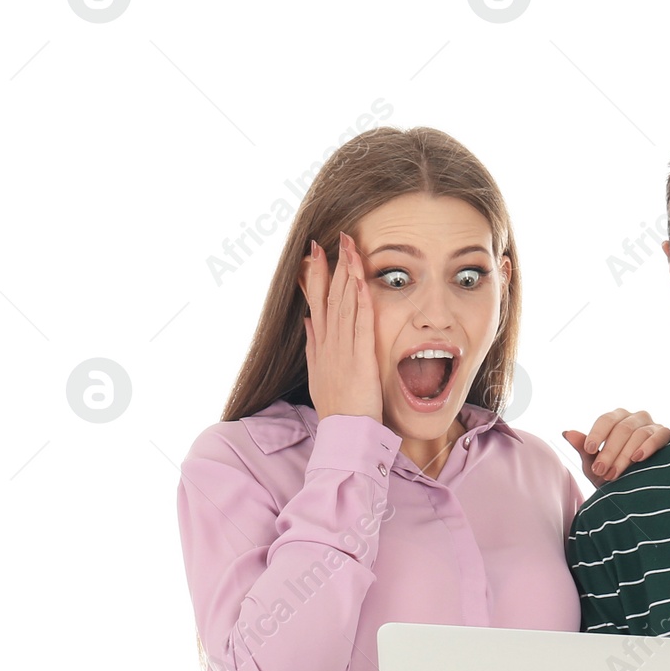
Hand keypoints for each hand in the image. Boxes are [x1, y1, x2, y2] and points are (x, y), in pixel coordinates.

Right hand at [299, 231, 382, 422]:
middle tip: (335, 238)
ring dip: (348, 273)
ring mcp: (342, 347)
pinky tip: (362, 279)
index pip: (318, 303)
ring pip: (344, 303)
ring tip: (349, 247)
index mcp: (321, 346)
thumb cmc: (337, 408)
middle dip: (333, 265)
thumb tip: (308, 324)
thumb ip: (314, 347)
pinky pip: (361, 322)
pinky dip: (361, 299)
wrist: (343, 432)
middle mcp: (328, 342)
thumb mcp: (319, 374)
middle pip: (330, 296)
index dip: (318, 276)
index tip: (317, 254)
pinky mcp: (360, 356)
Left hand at [562, 409, 669, 486]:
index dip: (597, 433)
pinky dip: (648, 446)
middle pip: (622, 428)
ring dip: (625, 455)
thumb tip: (567, 433)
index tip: (588, 449)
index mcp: (617, 419)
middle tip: (601, 471)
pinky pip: (660, 436)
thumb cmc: (613, 474)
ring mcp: (653, 425)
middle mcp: (635, 418)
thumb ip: (583, 449)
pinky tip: (638, 458)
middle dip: (609, 451)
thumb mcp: (594, 465)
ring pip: (639, 434)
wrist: (637, 491)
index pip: (606, 420)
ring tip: (615, 474)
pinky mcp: (667, 435)